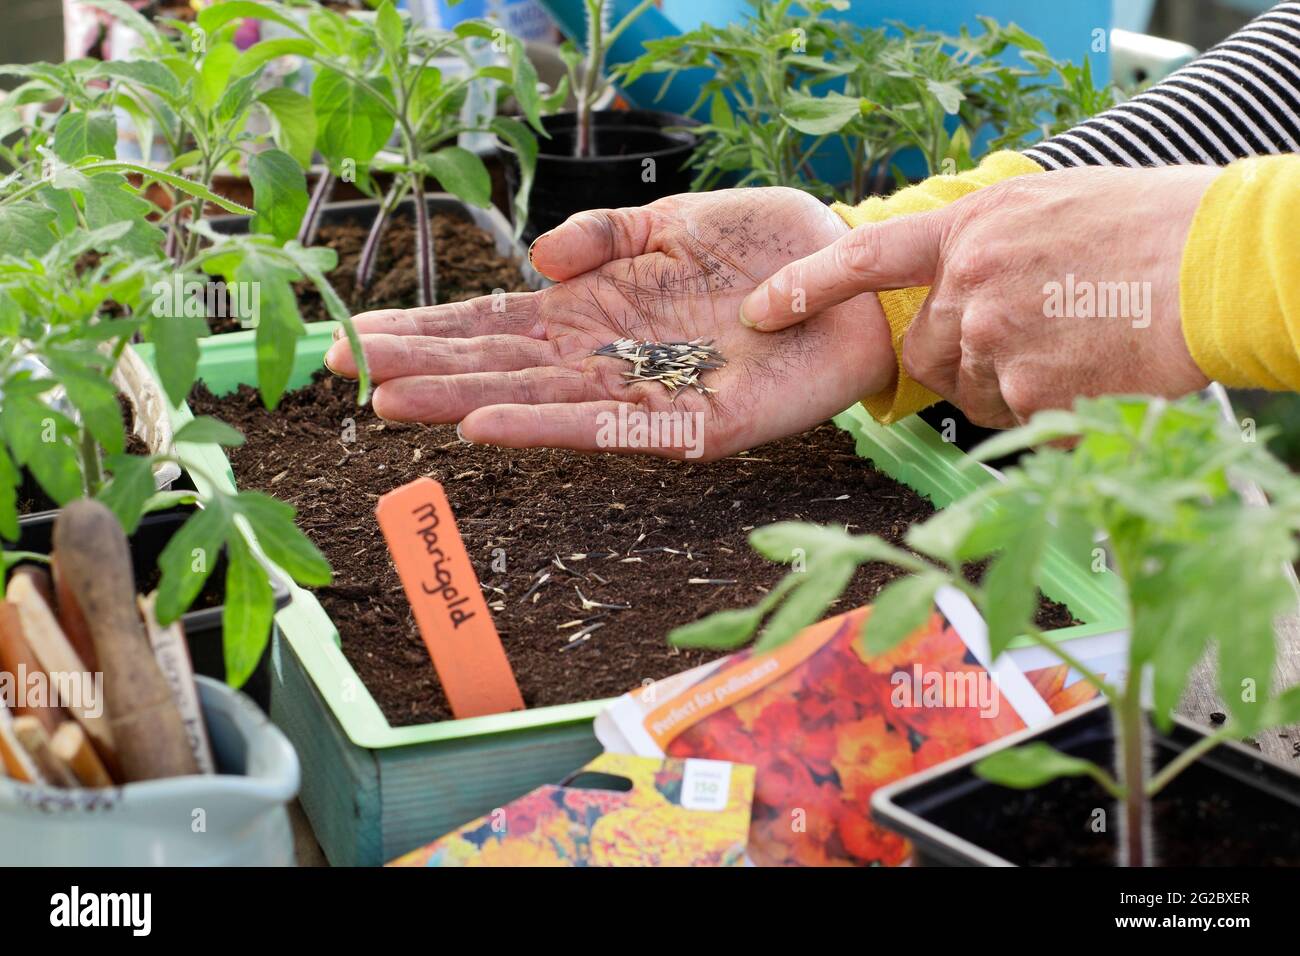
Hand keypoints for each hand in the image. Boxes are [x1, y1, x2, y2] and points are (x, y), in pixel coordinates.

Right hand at [325, 187, 894, 459]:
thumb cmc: (770, 251)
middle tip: (338, 365)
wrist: (856, 281)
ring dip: (458, 399)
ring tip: (386, 399)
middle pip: (498, 364)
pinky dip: (543, 428)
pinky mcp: (692, 428)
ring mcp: (646, 397)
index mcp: (600, 309)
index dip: (430, 328)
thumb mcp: (678, 221)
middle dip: (420, 364)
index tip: (358, 330)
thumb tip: (538, 256)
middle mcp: (609, 357)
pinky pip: (609, 429)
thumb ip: (607, 233)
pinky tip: (484, 425)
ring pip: (535, 400)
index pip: (498, 322)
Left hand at [739, 165, 1217, 427]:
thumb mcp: (1050, 208)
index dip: (804, 285)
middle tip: (1018, 345)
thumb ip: (987, 243)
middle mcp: (970, 284)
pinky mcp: (1029, 392)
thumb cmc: (1147, 230)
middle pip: (924, 350)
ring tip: (1072, 349)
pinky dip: (1042, 409)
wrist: (1217, 266)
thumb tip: (956, 279)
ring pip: (967, 388)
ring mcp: (996, 340)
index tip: (762, 308)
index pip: (864, 258)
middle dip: (955, 359)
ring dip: (1003, 384)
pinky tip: (1088, 375)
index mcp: (972, 230)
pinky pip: (1010, 417)